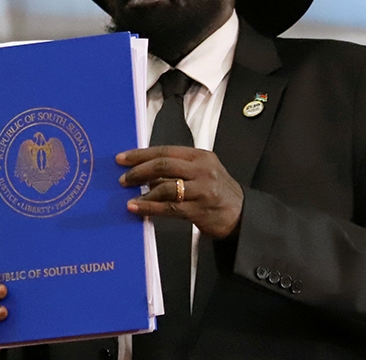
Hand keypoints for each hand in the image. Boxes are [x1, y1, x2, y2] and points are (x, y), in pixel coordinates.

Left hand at [117, 146, 243, 238]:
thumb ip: (177, 169)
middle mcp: (202, 170)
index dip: (141, 154)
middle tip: (124, 178)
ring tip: (130, 196)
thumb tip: (144, 171)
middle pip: (164, 165)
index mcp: (200, 156)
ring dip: (144, 192)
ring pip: (165, 186)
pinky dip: (150, 208)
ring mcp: (202, 190)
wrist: (242, 215)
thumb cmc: (217, 192)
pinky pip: (169, 208)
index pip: (165, 151)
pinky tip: (137, 208)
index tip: (123, 158)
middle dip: (139, 171)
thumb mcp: (201, 172)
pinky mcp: (199, 210)